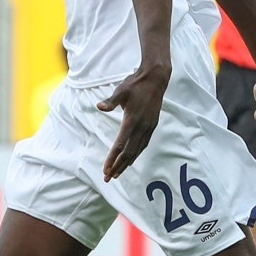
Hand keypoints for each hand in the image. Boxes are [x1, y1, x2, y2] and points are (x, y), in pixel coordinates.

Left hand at [97, 64, 170, 181]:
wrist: (155, 79)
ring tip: (117, 173)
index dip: (113, 158)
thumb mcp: (121, 90)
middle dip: (118, 166)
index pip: (121, 144)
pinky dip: (136, 154)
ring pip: (138, 150)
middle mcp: (142, 126)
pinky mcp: (152, 125)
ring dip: (127, 163)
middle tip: (108, 177)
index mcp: (132, 120)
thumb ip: (111, 101)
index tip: (106, 169)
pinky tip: (131, 159)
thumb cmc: (135, 84)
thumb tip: (99, 107)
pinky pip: (143, 144)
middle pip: (129, 152)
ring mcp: (149, 127)